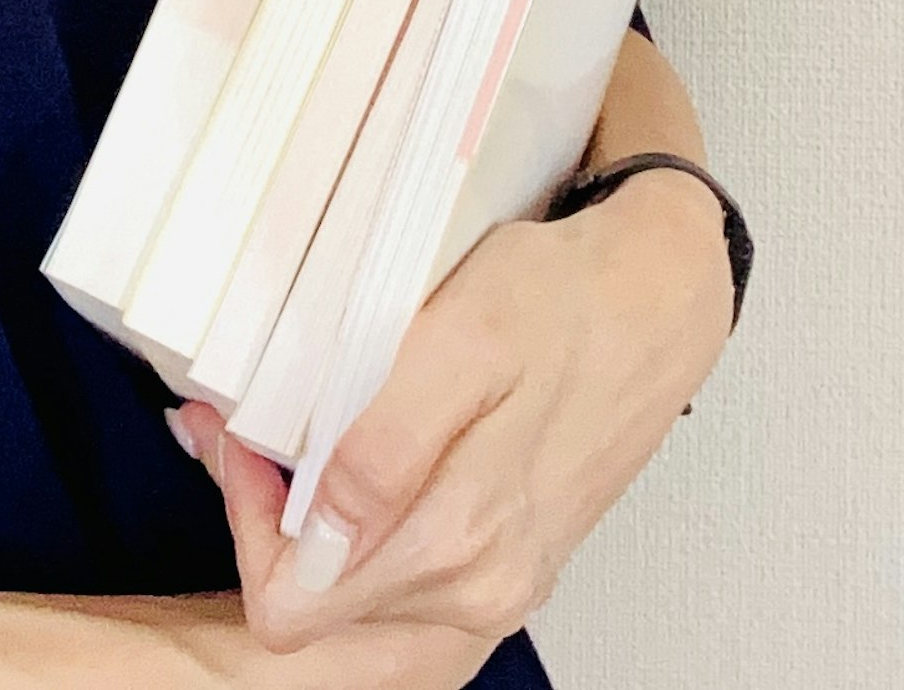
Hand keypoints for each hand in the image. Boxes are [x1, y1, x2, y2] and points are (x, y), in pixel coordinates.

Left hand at [171, 174, 732, 659]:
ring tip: (304, 427)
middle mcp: (480, 584)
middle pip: (318, 605)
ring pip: (359, 591)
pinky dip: (368, 516)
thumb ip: (386, 447)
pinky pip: (407, 568)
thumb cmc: (568, 302)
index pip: (292, 602)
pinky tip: (365, 447)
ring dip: (316, 516)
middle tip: (252, 425)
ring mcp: (501, 579)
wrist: (660, 298)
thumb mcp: (463, 340)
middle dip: (269, 517)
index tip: (243, 438)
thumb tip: (321, 527)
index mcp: (458, 544)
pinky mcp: (512, 557)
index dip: (247, 518)